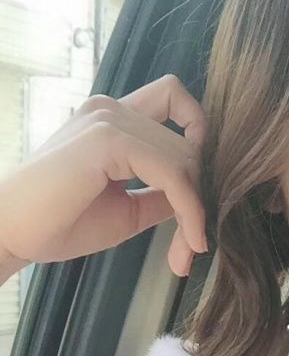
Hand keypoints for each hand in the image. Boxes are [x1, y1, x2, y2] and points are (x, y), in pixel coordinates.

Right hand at [0, 74, 208, 277]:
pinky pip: (173, 173)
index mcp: (113, 117)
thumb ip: (163, 195)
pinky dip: (190, 209)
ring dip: (197, 210)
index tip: (199, 197)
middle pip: (190, 141)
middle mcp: (112, 108)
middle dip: (200, 197)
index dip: (200, 144)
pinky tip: (188, 239)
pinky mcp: (107, 139)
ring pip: (187, 158)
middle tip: (193, 246)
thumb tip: (201, 199)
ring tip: (188, 249)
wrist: (9, 232)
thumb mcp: (127, 208)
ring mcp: (108, 118)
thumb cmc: (58, 222)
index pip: (178, 106)